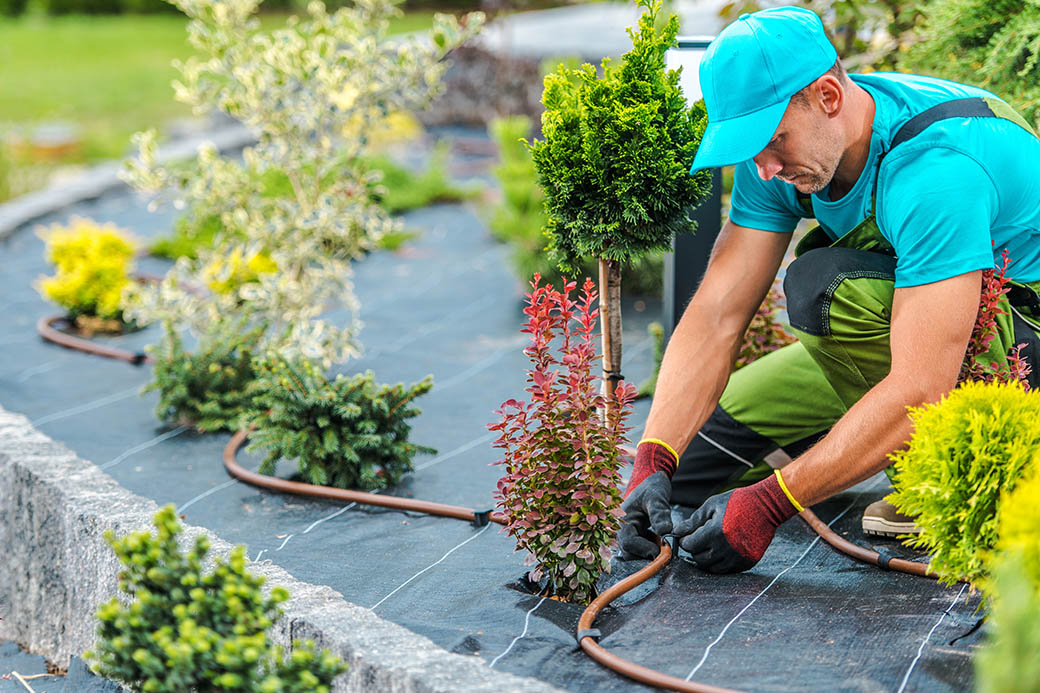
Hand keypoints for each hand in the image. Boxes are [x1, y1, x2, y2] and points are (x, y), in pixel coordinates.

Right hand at [618, 440, 678, 559]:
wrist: (650, 480)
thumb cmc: (651, 486)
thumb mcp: (657, 497)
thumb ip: (660, 514)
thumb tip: (666, 533)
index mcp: (622, 519)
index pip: (629, 543)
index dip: (645, 549)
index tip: (662, 550)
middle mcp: (621, 529)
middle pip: (629, 553)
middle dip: (646, 554)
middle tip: (664, 547)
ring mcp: (626, 533)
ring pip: (634, 554)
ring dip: (648, 552)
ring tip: (661, 540)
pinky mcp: (633, 536)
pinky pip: (638, 550)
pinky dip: (649, 548)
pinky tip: (657, 538)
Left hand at [673, 471, 800, 573]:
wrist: (766, 507)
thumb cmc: (737, 502)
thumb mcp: (712, 505)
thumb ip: (694, 521)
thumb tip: (677, 531)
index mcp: (714, 533)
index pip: (689, 546)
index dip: (685, 540)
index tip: (687, 535)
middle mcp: (725, 549)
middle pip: (699, 559)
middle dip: (695, 550)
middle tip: (698, 540)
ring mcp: (737, 558)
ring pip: (712, 568)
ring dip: (707, 558)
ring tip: (710, 545)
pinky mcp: (747, 563)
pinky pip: (727, 570)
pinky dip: (721, 563)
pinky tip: (722, 550)